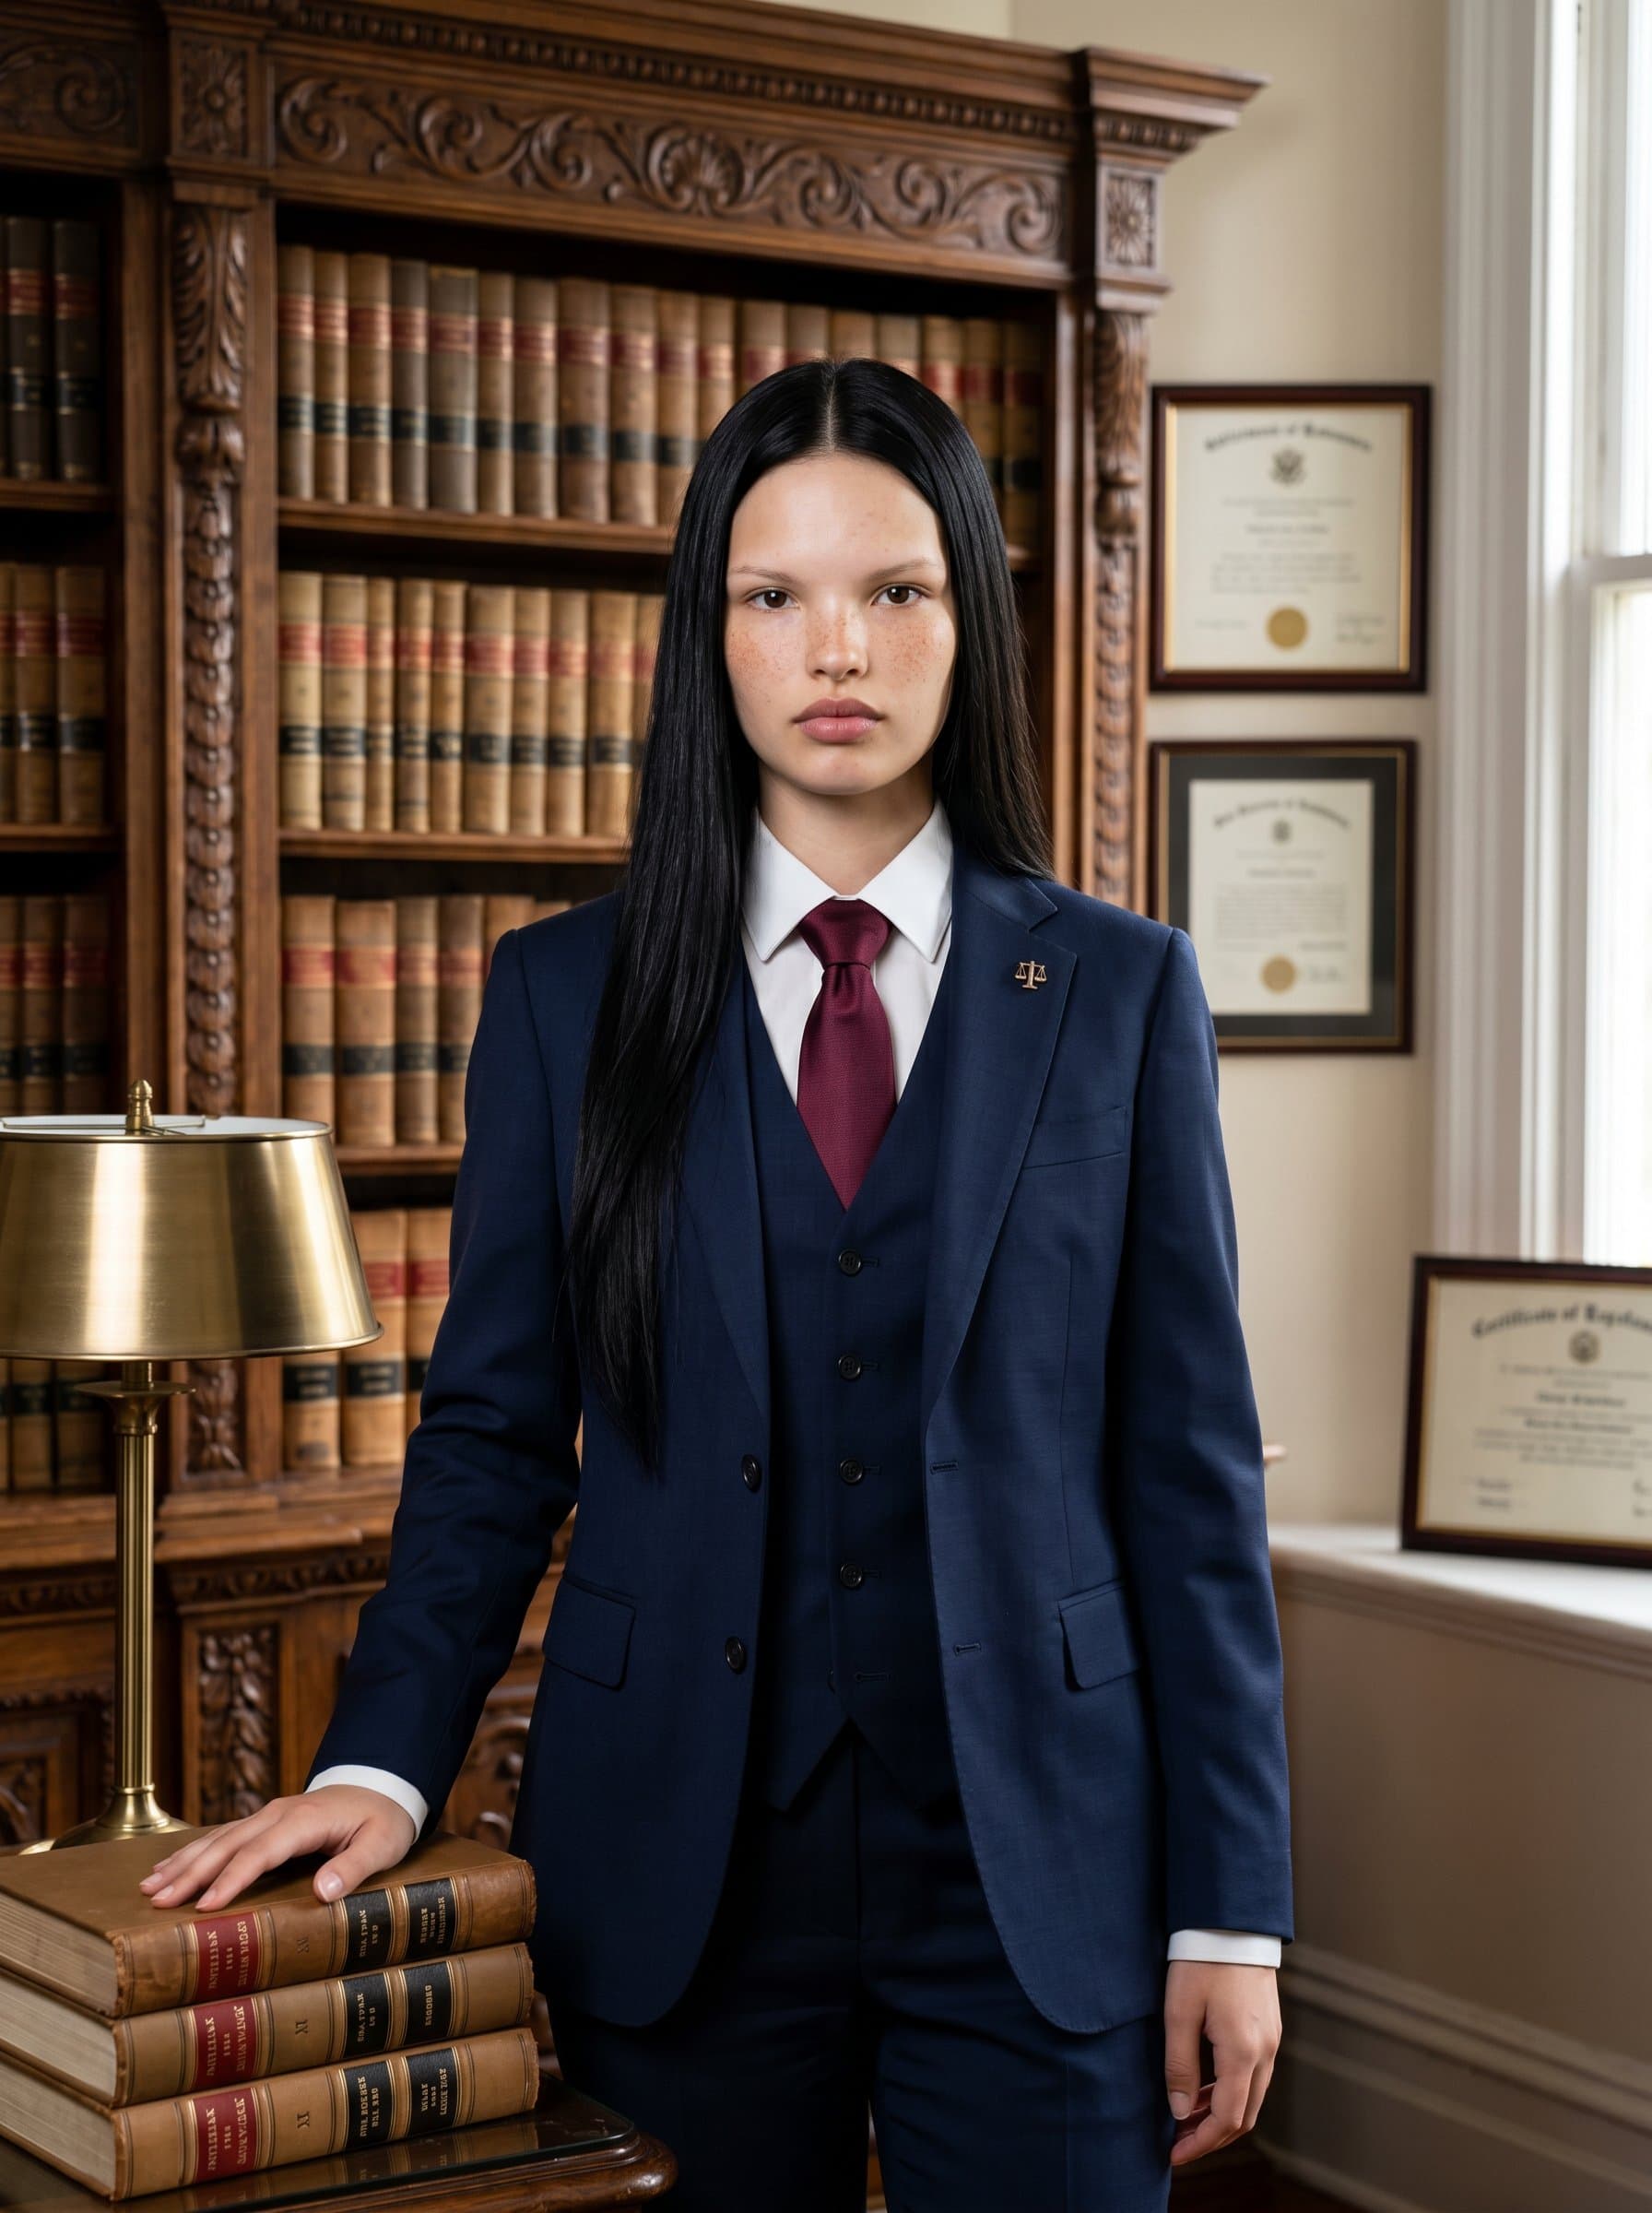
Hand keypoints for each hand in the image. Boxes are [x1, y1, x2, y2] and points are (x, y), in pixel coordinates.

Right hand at [137, 1787, 417, 1912]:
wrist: (383, 1785)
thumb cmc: (384, 1819)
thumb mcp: (383, 1843)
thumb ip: (355, 1867)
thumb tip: (324, 1892)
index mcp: (304, 1821)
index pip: (260, 1853)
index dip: (232, 1880)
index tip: (205, 1907)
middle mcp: (278, 1814)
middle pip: (227, 1845)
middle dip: (190, 1873)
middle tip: (157, 1901)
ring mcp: (268, 1815)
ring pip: (218, 1839)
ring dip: (184, 1862)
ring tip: (149, 1888)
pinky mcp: (265, 1822)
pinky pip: (223, 1836)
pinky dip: (194, 1852)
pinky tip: (171, 1867)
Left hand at [1162, 1959, 1278, 2166]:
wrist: (1230, 1922)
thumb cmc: (1201, 1962)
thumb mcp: (1179, 2013)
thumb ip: (1180, 2066)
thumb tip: (1180, 2111)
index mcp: (1243, 2052)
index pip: (1228, 2119)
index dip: (1201, 2143)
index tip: (1175, 2154)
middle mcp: (1265, 2052)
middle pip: (1245, 2117)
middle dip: (1211, 2136)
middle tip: (1178, 2142)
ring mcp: (1271, 2041)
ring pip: (1251, 2097)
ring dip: (1221, 2115)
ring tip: (1185, 2117)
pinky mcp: (1268, 2029)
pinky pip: (1254, 2076)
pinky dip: (1230, 2092)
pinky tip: (1204, 2088)